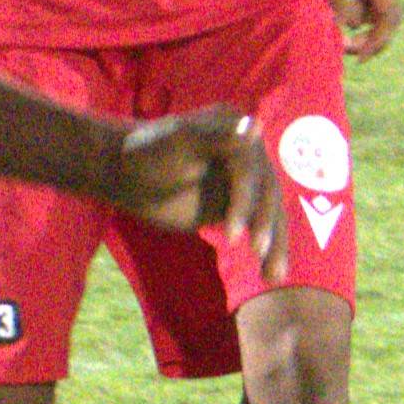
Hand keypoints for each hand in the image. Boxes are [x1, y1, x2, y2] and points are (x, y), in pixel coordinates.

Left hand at [108, 109, 281, 280]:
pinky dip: (268, 248)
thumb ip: (214, 138)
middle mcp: (250, 151)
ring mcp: (247, 179)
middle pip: (268, 192)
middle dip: (265, 225)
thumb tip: (255, 127)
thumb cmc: (146, 154)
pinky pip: (259, 225)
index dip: (244, 201)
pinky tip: (272, 275)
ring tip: (275, 277)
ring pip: (270, 212)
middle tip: (257, 254)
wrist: (127, 173)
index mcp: (237, 128)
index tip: (230, 238)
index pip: (250, 170)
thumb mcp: (176, 145)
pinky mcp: (241, 203)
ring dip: (276, 244)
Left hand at [324, 0, 400, 61]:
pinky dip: (356, 14)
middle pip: (387, 21)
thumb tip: (345, 28)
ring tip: (336, 37)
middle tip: (344, 52)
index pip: (388, 21)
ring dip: (361, 28)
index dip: (374, 44)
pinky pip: (368, 1)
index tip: (356, 58)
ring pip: (376, 12)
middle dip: (369, 40)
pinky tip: (335, 17)